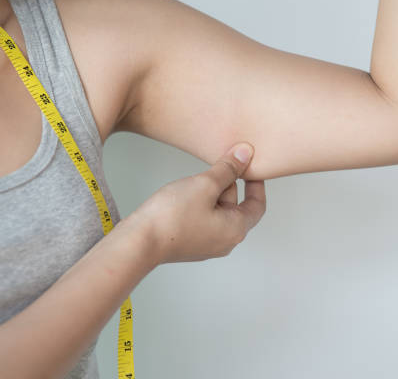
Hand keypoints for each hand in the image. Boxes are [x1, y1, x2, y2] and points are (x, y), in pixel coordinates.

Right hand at [128, 142, 265, 264]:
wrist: (139, 241)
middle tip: (217, 165)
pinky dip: (201, 203)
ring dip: (212, 192)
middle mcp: (225, 241)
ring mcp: (207, 244)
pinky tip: (186, 192)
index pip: (257, 204)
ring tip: (198, 179)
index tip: (251, 167)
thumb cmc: (172, 216)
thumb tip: (245, 154)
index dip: (256, 183)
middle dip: (228, 184)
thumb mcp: (205, 184)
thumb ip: (228, 169)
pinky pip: (204, 219)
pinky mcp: (190, 243)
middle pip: (237, 206)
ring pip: (218, 211)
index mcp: (236, 229)